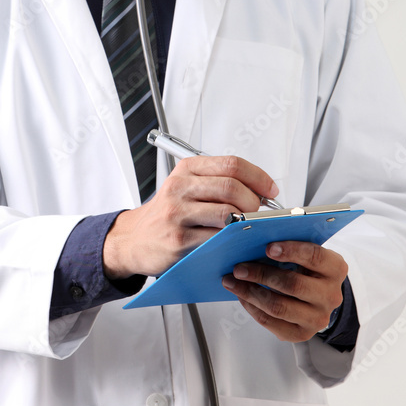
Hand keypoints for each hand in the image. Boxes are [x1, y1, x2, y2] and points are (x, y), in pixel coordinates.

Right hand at [102, 155, 278, 279]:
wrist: (135, 239)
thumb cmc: (167, 213)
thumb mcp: (187, 187)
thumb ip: (218, 183)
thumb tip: (260, 191)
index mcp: (187, 169)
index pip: (231, 164)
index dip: (258, 176)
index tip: (270, 189)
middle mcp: (180, 187)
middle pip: (231, 186)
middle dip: (254, 200)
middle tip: (260, 212)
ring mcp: (178, 213)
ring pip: (226, 212)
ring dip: (246, 221)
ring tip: (249, 226)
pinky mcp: (179, 239)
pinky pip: (216, 238)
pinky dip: (232, 240)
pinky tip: (235, 241)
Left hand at [222, 241, 347, 342]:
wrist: (318, 298)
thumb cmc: (307, 269)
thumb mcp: (306, 253)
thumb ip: (289, 247)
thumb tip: (254, 242)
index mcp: (335, 268)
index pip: (314, 256)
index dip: (291, 251)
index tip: (268, 248)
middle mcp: (331, 295)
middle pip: (292, 284)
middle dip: (261, 274)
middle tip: (238, 268)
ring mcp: (318, 318)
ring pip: (278, 306)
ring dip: (250, 292)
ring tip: (232, 281)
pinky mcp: (302, 334)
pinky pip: (272, 322)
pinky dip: (252, 308)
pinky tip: (242, 296)